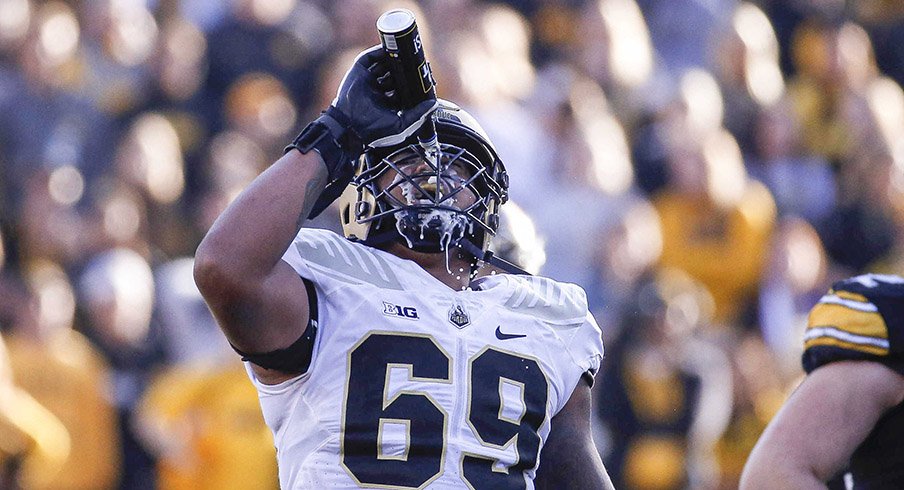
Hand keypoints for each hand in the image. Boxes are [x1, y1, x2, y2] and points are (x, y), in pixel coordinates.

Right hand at [287, 46, 437, 217]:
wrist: (351, 126)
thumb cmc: (374, 131)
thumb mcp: (402, 125)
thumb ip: (418, 115)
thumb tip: (434, 104)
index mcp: (388, 104)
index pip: (403, 88)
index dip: (413, 82)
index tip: (425, 77)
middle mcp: (378, 91)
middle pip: (395, 74)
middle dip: (405, 70)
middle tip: (417, 63)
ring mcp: (368, 81)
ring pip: (384, 65)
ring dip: (395, 60)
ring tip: (406, 56)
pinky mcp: (359, 72)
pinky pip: (371, 57)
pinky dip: (380, 52)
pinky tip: (391, 50)